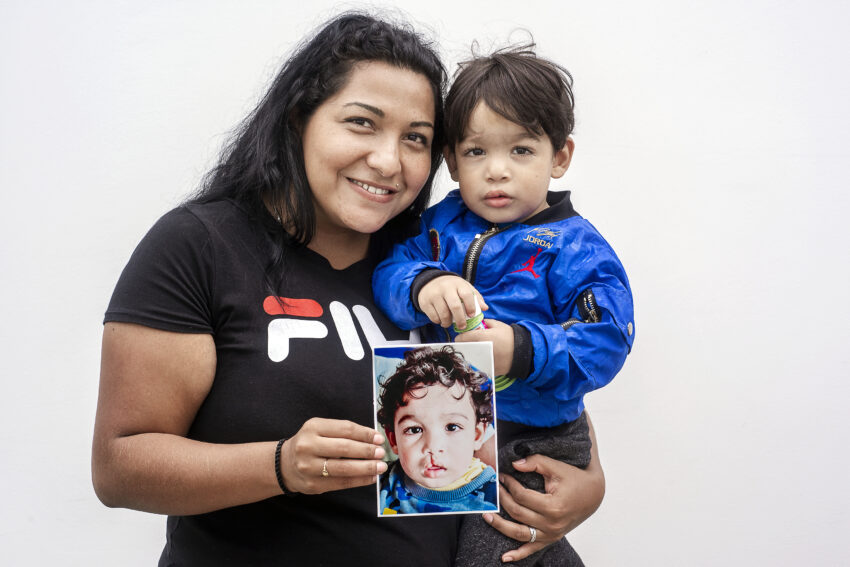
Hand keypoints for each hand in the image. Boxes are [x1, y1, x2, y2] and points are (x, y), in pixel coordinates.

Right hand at [280, 418, 387, 493]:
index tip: (379, 439)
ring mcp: (309, 467)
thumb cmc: (311, 444)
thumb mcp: (321, 429)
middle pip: (344, 448)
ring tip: (380, 467)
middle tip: (381, 453)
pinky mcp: (313, 485)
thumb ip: (344, 432)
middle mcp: (308, 446)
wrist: (285, 464)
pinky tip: (371, 477)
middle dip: (366, 451)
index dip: (364, 434)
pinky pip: (341, 483)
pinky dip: (359, 480)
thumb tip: (373, 439)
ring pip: (343, 468)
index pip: (344, 429)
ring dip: (366, 468)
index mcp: (313, 427)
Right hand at [417, 275, 487, 328]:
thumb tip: (485, 308)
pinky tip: (441, 320)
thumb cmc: (451, 287)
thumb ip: (475, 297)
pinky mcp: (425, 302)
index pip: (467, 295)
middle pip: (455, 306)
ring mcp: (434, 295)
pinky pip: (434, 317)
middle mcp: (445, 288)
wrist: (429, 282)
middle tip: (463, 326)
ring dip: (448, 322)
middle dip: (460, 320)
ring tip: (450, 324)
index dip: (471, 306)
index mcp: (457, 284)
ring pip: (443, 314)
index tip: (472, 315)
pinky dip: (439, 321)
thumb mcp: (463, 287)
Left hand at [454, 318, 513, 375]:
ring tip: (477, 351)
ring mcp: (483, 360)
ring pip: (469, 359)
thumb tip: (476, 325)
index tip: (462, 337)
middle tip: (469, 344)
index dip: (460, 337)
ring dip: (470, 355)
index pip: (461, 338)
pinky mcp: (488, 368)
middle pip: (464, 349)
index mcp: (481, 337)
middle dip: (465, 346)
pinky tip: (484, 358)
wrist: (523, 351)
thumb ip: (484, 323)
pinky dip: (479, 363)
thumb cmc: (510, 337)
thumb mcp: (497, 325)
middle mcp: (479, 349)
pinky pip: (478, 366)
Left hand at [483, 450, 604, 562]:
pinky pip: (532, 549)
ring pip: (520, 533)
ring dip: (501, 526)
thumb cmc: (574, 479)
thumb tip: (514, 464)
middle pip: (518, 513)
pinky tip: (504, 557)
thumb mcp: (556, 467)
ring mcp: (551, 534)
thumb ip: (535, 462)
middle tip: (495, 488)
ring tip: (487, 517)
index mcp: (553, 506)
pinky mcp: (551, 538)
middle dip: (502, 500)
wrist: (592, 494)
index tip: (502, 476)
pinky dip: (518, 554)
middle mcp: (552, 524)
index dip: (509, 485)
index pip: (522, 496)